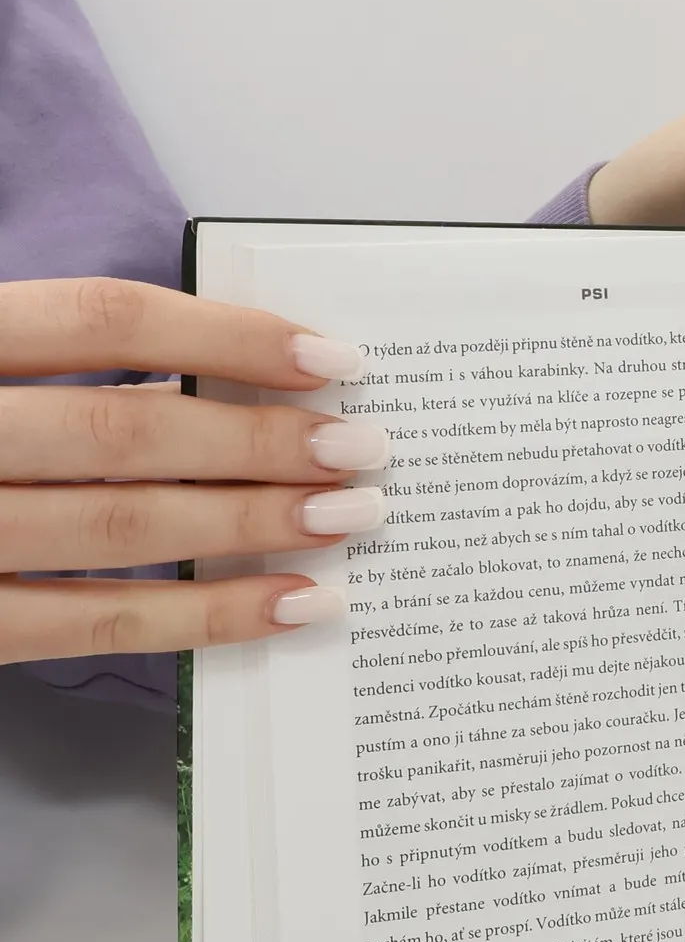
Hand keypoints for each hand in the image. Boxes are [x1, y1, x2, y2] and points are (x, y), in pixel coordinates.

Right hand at [0, 279, 387, 665]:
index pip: (104, 318)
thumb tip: (233, 372)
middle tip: (366, 449)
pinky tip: (292, 604)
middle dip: (260, 443)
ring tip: (352, 519)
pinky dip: (202, 616)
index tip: (331, 359)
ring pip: (116, 527)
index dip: (227, 336)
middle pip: (125, 431)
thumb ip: (62, 357)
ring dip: (250, 525)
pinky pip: (89, 623)